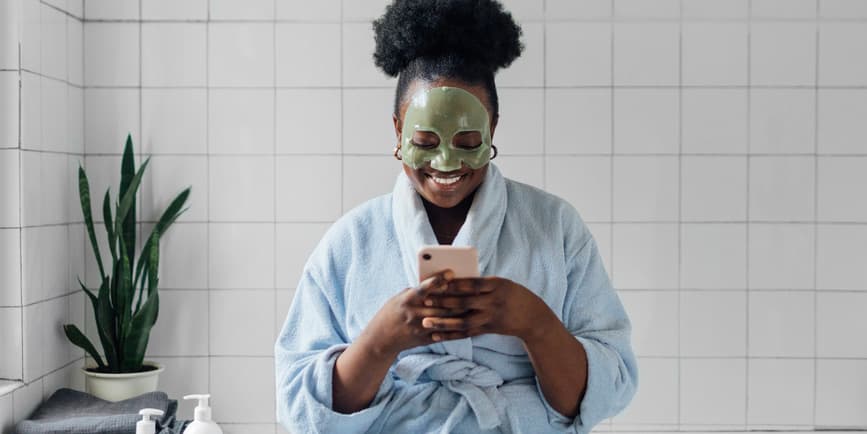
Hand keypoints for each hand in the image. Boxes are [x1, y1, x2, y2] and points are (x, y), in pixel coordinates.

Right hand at [360, 269, 470, 357]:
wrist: (380, 339)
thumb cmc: (392, 313)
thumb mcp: (400, 298)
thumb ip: (418, 292)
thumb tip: (439, 283)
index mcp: (407, 300)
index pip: (424, 288)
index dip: (438, 280)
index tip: (451, 272)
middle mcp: (414, 314)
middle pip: (441, 304)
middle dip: (458, 296)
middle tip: (474, 288)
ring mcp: (420, 328)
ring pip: (446, 319)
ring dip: (461, 312)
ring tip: (475, 303)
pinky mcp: (425, 340)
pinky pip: (444, 333)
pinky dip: (457, 327)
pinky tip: (468, 321)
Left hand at [419, 277, 551, 342]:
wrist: (534, 317)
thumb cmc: (513, 295)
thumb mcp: (501, 284)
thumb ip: (480, 284)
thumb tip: (452, 282)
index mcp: (497, 285)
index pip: (472, 283)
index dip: (454, 283)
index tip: (437, 282)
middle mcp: (494, 302)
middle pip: (465, 302)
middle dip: (443, 302)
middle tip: (425, 300)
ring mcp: (491, 317)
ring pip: (463, 321)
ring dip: (443, 322)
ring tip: (426, 321)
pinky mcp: (489, 329)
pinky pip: (467, 333)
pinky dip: (451, 334)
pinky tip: (437, 335)